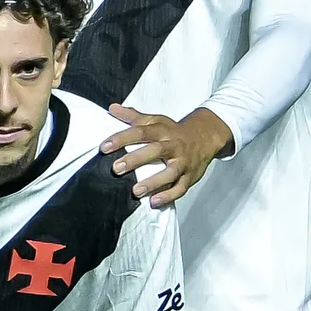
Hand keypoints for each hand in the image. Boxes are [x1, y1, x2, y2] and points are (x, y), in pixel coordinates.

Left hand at [103, 103, 234, 208]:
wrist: (205, 137)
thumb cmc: (173, 131)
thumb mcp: (156, 120)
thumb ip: (133, 116)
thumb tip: (112, 108)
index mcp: (162, 131)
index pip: (141, 132)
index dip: (122, 138)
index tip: (104, 147)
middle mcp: (173, 146)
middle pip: (155, 151)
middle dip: (135, 160)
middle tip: (116, 169)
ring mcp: (183, 162)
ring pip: (170, 173)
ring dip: (153, 182)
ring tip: (135, 191)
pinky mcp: (190, 176)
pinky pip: (181, 188)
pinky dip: (168, 196)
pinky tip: (153, 202)